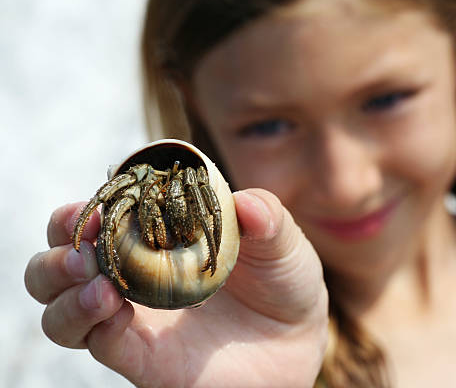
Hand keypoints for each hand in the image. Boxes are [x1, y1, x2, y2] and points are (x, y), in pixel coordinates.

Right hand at [25, 189, 327, 387]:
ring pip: (59, 302)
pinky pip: (92, 338)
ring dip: (60, 284)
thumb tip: (247, 203)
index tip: (100, 200)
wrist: (297, 342)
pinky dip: (86, 319)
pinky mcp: (138, 355)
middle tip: (85, 241)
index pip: (103, 215)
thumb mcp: (282, 243)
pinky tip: (111, 305)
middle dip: (60, 244)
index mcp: (161, 236)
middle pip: (63, 257)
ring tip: (95, 278)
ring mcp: (133, 315)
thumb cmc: (284, 282)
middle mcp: (136, 273)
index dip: (89, 205)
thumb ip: (268, 218)